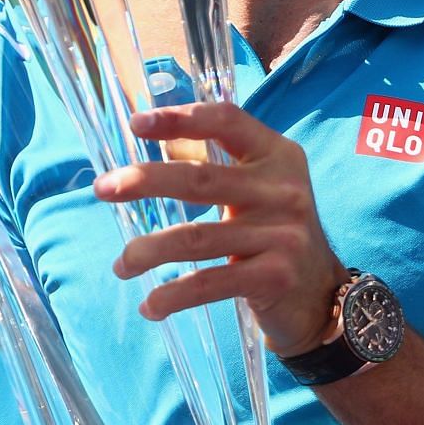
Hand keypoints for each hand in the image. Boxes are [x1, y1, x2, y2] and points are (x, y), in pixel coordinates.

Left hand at [99, 102, 347, 357]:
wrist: (320, 295)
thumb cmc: (275, 233)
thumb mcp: (259, 190)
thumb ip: (215, 167)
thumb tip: (150, 142)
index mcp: (278, 155)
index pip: (227, 122)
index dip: (180, 119)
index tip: (135, 124)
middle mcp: (284, 189)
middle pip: (201, 179)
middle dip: (145, 181)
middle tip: (103, 188)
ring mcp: (283, 234)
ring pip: (197, 238)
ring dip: (148, 251)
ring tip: (121, 264)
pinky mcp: (275, 276)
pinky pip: (210, 283)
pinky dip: (173, 296)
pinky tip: (151, 305)